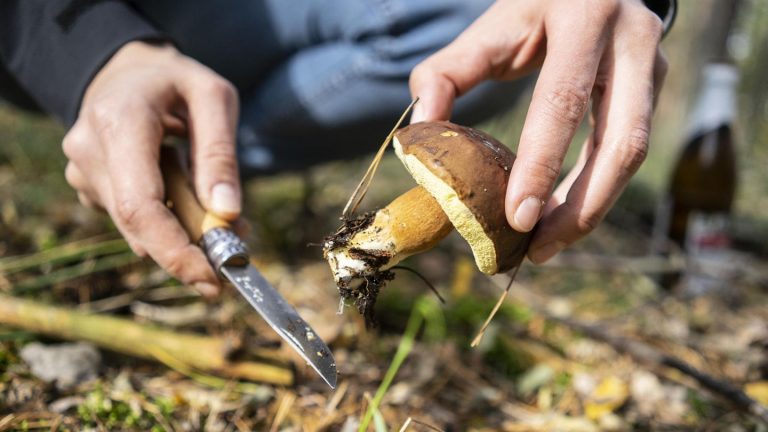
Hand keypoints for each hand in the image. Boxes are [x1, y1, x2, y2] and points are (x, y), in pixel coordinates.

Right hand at [62, 41, 240, 296]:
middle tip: (238, 249)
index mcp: (119, 121)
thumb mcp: (214, 97)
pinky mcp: (89, 187)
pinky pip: (133, 220)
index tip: (212, 277)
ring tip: (221, 212)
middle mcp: (89, 151)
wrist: (127, 72)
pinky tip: (188, 198)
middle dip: (190, 249)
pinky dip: (167, 223)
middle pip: (138, 226)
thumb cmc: (177, 81)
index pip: (140, 205)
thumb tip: (227, 214)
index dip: (174, 250)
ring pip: (137, 229)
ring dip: (184, 234)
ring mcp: (83, 172)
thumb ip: (220, 154)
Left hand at [410, 0, 666, 263]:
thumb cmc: (530, 10)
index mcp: (583, 17)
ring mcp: (653, 65)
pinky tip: (563, 216)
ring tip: (546, 245)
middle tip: (537, 249)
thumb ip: (445, 74)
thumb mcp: (488, 29)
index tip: (517, 219)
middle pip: (620, 142)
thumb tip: (421, 132)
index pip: (562, 102)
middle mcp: (632, 39)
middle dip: (580, 207)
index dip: (542, 165)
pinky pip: (627, 152)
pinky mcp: (655, 89)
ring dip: (592, 208)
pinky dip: (596, 190)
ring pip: (632, 155)